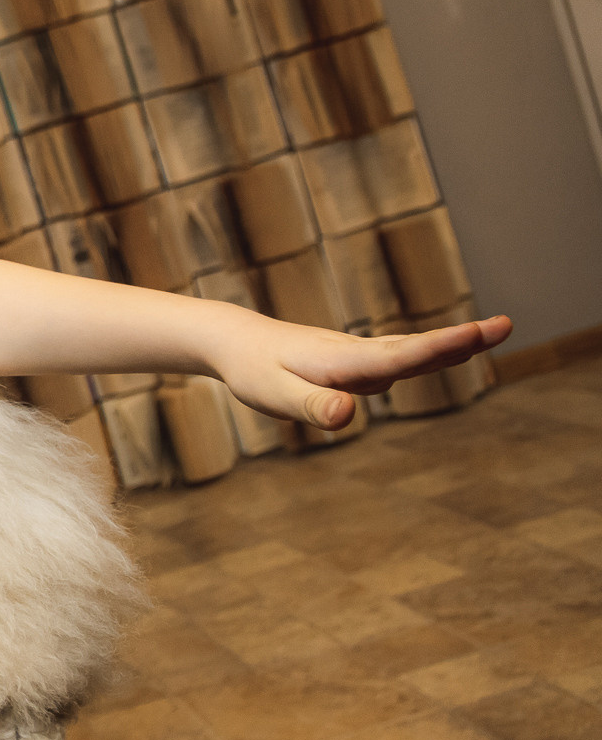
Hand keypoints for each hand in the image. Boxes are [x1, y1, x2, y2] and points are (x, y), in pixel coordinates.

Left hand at [213, 314, 511, 429]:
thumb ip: (312, 406)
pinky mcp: (354, 359)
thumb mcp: (275, 396)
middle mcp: (356, 353)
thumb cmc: (253, 371)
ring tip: (491, 332)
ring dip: (450, 343)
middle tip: (507, 325)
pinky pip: (398, 354)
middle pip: (415, 348)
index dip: (438, 347)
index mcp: (342, 363)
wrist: (234, 341)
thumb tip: (347, 414)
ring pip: (409, 349)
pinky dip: (427, 349)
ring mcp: (358, 354)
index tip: (476, 334)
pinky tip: (447, 349)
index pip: (398, 357)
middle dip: (460, 340)